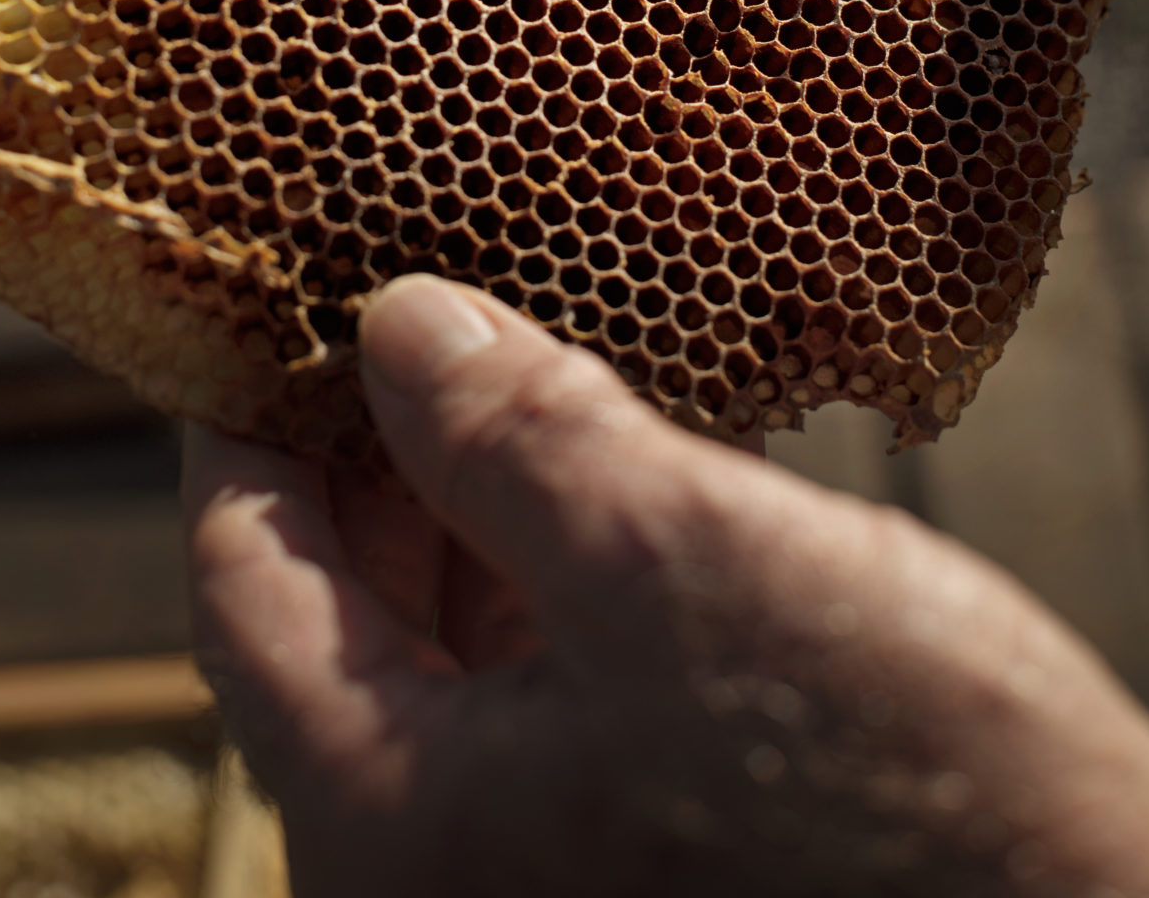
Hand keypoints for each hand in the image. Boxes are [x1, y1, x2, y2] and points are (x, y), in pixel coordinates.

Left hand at [184, 275, 1148, 895]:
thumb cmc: (906, 804)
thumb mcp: (684, 567)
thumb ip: (516, 438)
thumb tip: (399, 323)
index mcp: (395, 828)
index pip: (244, 587)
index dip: (243, 426)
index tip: (264, 308)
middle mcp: (437, 879)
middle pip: (335, 625)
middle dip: (370, 456)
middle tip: (409, 310)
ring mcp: (539, 880)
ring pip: (441, 655)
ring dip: (468, 507)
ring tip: (516, 372)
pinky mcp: (637, 861)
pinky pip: (538, 693)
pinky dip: (551, 575)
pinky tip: (616, 480)